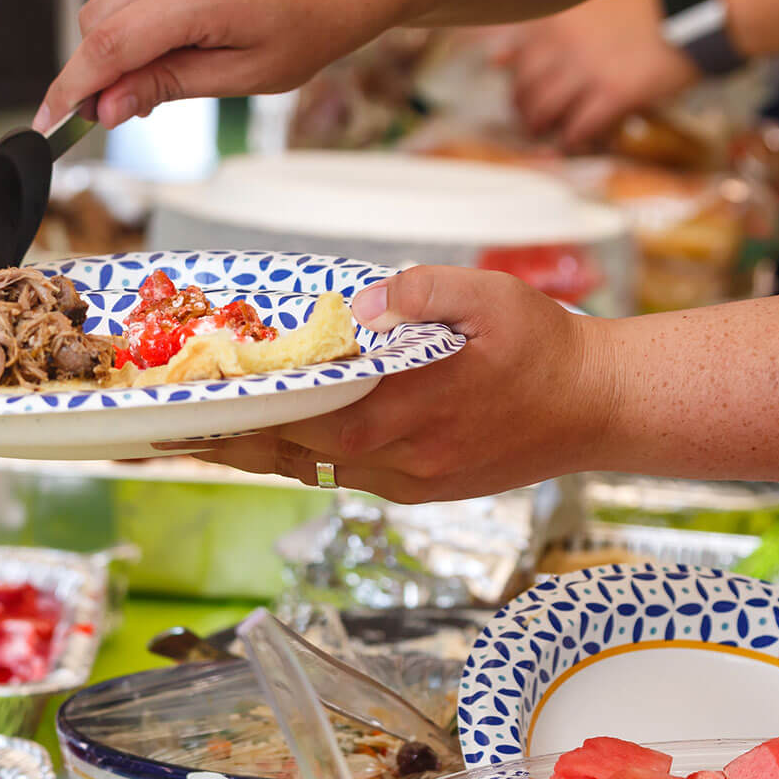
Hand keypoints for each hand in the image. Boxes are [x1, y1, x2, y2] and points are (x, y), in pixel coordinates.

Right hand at [35, 0, 386, 132]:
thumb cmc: (317, 18)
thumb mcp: (247, 74)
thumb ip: (167, 86)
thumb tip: (106, 107)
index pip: (108, 44)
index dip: (72, 88)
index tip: (50, 121)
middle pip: (98, 17)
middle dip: (103, 64)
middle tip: (135, 97)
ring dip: (127, 29)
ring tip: (184, 43)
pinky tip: (187, 8)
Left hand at [185, 266, 619, 502]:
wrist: (602, 405)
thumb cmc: (545, 346)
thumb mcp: (489, 296)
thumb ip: (420, 290)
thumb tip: (361, 301)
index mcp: (409, 410)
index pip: (306, 422)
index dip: (246, 419)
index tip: (192, 413)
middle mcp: (403, 457)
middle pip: (296, 455)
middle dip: (235, 441)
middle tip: (175, 428)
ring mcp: (413, 479)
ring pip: (318, 471)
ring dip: (264, 453)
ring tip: (208, 435)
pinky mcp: (425, 488)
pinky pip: (349, 477)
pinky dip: (308, 459)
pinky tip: (279, 440)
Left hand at [491, 0, 699, 149]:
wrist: (694, 17)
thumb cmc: (643, 15)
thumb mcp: (587, 12)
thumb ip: (542, 36)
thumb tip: (494, 61)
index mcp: (555, 21)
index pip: (514, 64)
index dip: (518, 88)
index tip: (527, 98)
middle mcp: (563, 43)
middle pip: (523, 92)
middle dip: (525, 113)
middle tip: (536, 123)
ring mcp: (587, 69)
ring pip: (543, 112)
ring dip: (544, 130)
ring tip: (553, 134)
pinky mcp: (613, 93)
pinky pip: (577, 128)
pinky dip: (572, 141)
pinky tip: (578, 142)